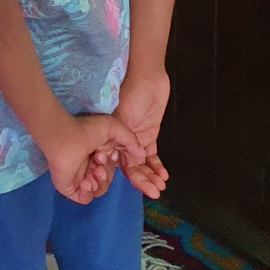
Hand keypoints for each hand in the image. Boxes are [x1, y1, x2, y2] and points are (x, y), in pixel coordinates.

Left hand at [43, 113, 145, 205]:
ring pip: (98, 190)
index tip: (111, 156)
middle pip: (106, 180)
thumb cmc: (85, 130)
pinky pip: (85, 198)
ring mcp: (78, 179)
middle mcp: (88, 167)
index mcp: (97, 155)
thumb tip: (143, 154)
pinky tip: (86, 181)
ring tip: (93, 170)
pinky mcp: (70, 188)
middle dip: (106, 174)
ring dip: (99, 182)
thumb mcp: (113, 127)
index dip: (114, 165)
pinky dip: (88, 192)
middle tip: (98, 163)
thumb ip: (130, 139)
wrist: (63, 136)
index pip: (112, 168)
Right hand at [114, 68, 170, 199]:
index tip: (131, 185)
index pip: (112, 162)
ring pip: (141, 165)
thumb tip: (105, 159)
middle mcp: (121, 142)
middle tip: (153, 193)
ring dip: (150, 177)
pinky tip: (163, 176)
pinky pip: (152, 157)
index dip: (120, 175)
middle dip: (141, 181)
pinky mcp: (149, 137)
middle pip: (129, 167)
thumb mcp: (120, 115)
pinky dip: (157, 167)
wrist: (148, 77)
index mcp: (109, 137)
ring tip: (160, 188)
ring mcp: (135, 140)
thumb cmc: (130, 93)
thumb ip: (116, 136)